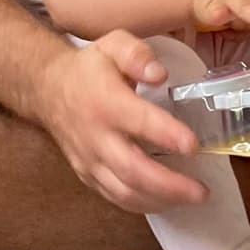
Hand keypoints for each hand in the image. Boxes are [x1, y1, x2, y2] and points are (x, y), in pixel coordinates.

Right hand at [38, 32, 205, 214]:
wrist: (47, 90)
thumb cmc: (89, 68)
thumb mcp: (112, 45)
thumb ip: (137, 54)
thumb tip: (159, 74)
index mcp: (106, 102)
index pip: (138, 122)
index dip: (167, 135)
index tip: (194, 145)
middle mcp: (96, 137)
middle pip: (132, 171)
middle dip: (169, 185)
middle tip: (202, 191)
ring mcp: (90, 161)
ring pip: (123, 192)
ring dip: (160, 200)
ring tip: (192, 198)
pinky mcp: (87, 175)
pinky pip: (114, 197)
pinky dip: (142, 205)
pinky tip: (166, 201)